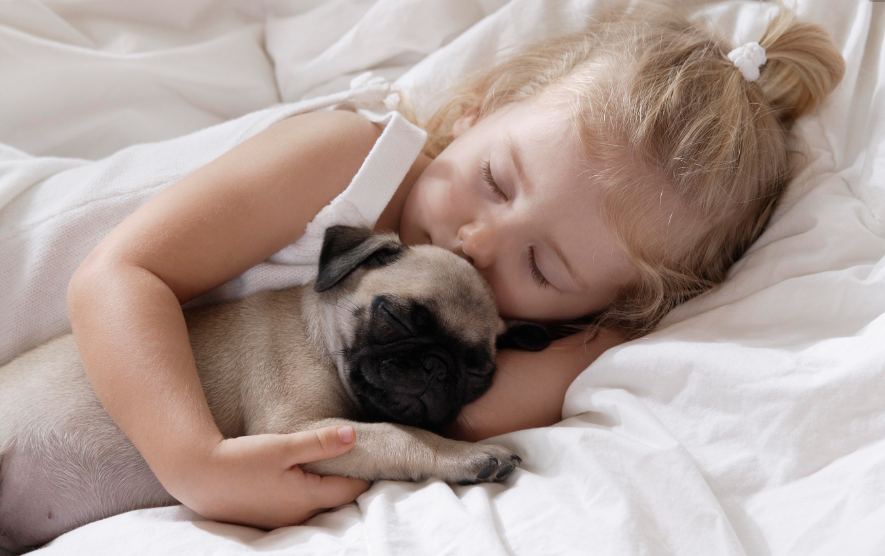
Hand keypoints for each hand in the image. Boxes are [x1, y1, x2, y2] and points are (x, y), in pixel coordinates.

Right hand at [173, 425, 370, 529]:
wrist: (197, 475)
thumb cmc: (240, 459)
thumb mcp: (284, 446)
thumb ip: (321, 443)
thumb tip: (354, 437)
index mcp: (307, 499)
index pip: (351, 490)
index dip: (365, 473)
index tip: (374, 457)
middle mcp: (297, 517)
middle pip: (335, 501)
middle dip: (347, 481)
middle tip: (357, 458)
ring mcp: (280, 521)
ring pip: (316, 505)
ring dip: (326, 488)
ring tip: (332, 464)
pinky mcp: (266, 518)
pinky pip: (297, 507)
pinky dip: (306, 493)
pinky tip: (301, 476)